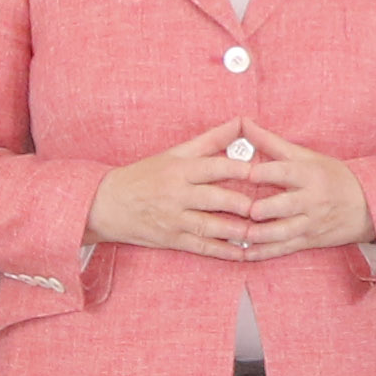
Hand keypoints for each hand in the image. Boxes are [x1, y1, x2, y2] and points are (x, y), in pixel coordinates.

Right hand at [84, 118, 260, 258]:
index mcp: (179, 169)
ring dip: (237, 231)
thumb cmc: (145, 175)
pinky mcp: (172, 239)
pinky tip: (242, 254)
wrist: (108, 204)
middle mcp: (177, 194)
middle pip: (215, 199)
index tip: (261, 172)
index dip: (238, 169)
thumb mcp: (174, 153)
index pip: (213, 167)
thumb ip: (211, 140)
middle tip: (267, 208)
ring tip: (260, 233)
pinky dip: (223, 251)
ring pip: (211, 225)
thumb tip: (241, 122)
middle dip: (242, 205)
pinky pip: (202, 247)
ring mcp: (174, 219)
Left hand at [234, 123, 374, 258]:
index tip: (249, 173)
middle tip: (249, 210)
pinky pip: (284, 249)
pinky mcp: (308, 241)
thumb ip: (271, 142)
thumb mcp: (307, 156)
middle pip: (287, 205)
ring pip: (284, 232)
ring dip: (262, 236)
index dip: (268, 172)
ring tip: (243, 235)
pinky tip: (246, 255)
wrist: (368, 207)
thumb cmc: (332, 176)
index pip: (287, 172)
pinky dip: (264, 253)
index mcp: (310, 174)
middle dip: (267, 209)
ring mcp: (310, 223)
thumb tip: (243, 123)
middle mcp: (311, 200)